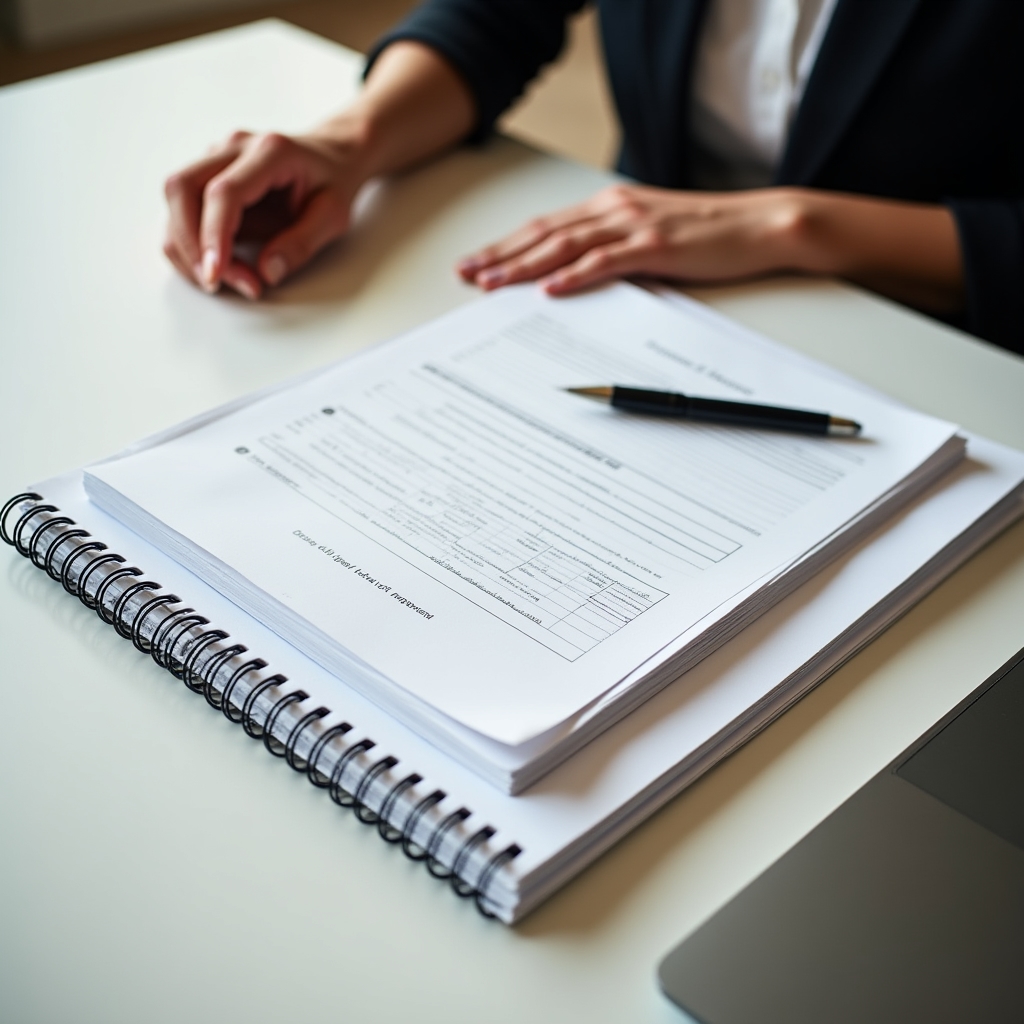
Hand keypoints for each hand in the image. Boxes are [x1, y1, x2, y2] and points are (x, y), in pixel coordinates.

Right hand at [162, 41, 474, 300]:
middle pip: (180, 189)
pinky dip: (196, 239)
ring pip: (176, 196)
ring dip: (188, 244)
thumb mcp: (335, 217)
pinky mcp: (217, 168)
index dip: (212, 237)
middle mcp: (236, 144)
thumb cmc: (344, 178)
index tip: (216, 274)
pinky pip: (189, 204)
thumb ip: (299, 246)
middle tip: (221, 284)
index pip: (222, 192)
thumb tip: (264, 276)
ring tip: (230, 279)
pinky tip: (225, 263)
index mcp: (269, 151)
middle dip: (189, 243)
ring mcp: (221, 152)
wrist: (349, 146)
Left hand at [456, 184, 964, 314]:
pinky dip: (574, 275)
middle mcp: (614, 210)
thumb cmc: (705, 236)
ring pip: (565, 246)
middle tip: (466, 275)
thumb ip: (612, 249)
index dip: (506, 245)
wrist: (759, 225)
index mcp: (610, 208)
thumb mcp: (649, 236)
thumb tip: (574, 275)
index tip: (476, 263)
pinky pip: (606, 262)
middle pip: (543, 233)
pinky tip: (550, 288)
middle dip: (500, 256)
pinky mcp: (656, 247)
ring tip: (492, 284)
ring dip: (524, 266)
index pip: (545, 227)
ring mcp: (634, 226)